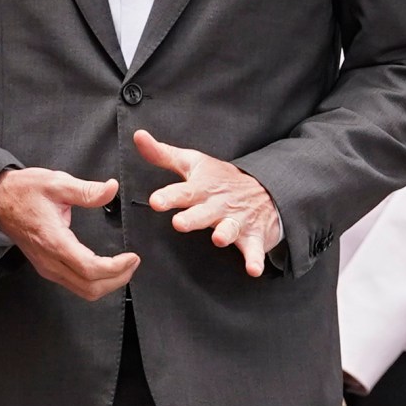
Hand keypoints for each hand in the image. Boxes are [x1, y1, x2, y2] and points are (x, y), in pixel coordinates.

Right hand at [0, 168, 139, 300]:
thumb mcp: (56, 183)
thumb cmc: (24, 191)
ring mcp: (46, 267)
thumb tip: (112, 189)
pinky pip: (74, 285)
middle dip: (117, 280)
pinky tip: (104, 268)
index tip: (132, 256)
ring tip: (123, 267)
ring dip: (107, 284)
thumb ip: (86, 190)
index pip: (90, 268)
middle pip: (89, 288)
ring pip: (83, 291)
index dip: (116, 268)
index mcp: (54, 241)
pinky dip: (94, 282)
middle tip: (132, 263)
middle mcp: (49, 260)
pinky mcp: (46, 267)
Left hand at [137, 129, 283, 277]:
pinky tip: (253, 270)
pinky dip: (256, 259)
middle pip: (203, 213)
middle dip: (193, 218)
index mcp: (200, 189)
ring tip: (219, 239)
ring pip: (230, 229)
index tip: (155, 201)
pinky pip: (254, 250)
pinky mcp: (253, 236)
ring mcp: (236, 221)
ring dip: (225, 233)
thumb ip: (162, 154)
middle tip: (179, 223)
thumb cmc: (220, 178)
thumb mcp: (193, 163)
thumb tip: (137, 135)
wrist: (268, 189)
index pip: (182, 192)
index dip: (169, 196)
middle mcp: (217, 206)